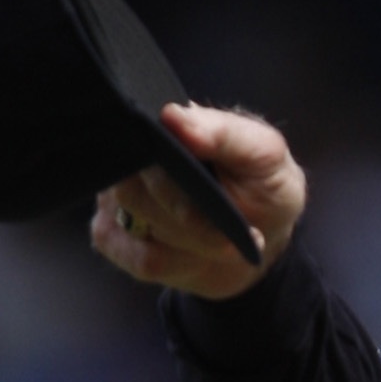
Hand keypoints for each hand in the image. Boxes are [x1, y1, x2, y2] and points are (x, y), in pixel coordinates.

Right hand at [89, 103, 305, 297]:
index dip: (178, 166)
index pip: (142, 135)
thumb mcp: (263, 154)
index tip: (217, 191)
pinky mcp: (116, 237)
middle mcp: (131, 155)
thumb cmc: (262, 184)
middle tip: (237, 230)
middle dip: (193, 216)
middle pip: (133, 186)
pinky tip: (200, 257)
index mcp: (162, 124)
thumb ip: (224, 132)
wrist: (264, 235)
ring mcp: (118, 195)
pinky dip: (178, 264)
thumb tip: (173, 117)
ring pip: (139, 222)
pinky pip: (139, 258)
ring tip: (227, 240)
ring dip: (192, 240)